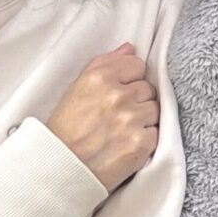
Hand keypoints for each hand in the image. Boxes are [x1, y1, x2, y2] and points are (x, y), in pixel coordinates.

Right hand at [47, 44, 159, 191]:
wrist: (60, 168)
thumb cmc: (65, 129)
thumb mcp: (77, 88)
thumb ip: (104, 64)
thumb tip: (130, 48)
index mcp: (99, 78)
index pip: (137, 65)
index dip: (129, 80)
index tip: (118, 93)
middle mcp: (118, 96)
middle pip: (148, 88)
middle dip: (137, 100)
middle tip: (118, 115)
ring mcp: (131, 120)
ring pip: (155, 109)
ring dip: (143, 118)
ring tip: (122, 130)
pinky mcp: (141, 143)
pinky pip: (157, 132)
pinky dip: (145, 138)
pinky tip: (127, 143)